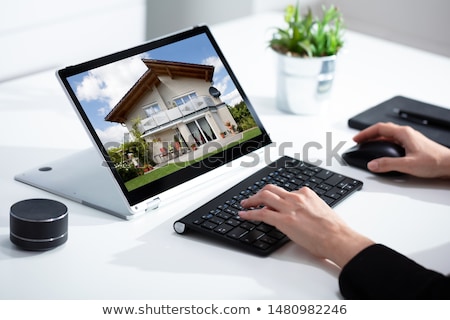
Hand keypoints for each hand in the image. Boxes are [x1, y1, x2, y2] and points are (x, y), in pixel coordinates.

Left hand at [239, 184, 373, 267]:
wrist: (337, 237)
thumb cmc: (333, 229)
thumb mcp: (320, 211)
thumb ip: (307, 209)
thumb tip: (298, 215)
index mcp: (306, 194)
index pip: (285, 192)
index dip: (275, 198)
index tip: (270, 202)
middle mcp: (296, 197)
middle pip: (271, 189)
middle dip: (259, 193)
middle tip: (251, 198)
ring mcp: (288, 207)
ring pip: (264, 197)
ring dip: (251, 200)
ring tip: (244, 204)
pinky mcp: (283, 220)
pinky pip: (261, 214)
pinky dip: (250, 213)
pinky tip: (244, 215)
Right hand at [353, 122, 449, 177]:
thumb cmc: (435, 161)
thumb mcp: (407, 164)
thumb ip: (387, 164)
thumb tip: (372, 165)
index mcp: (404, 134)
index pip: (379, 128)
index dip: (365, 133)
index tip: (356, 139)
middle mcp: (406, 134)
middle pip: (382, 130)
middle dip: (368, 135)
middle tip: (358, 141)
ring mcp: (410, 138)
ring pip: (388, 135)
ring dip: (376, 138)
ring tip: (367, 145)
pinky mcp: (413, 145)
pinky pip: (394, 140)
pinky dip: (384, 143)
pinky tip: (383, 151)